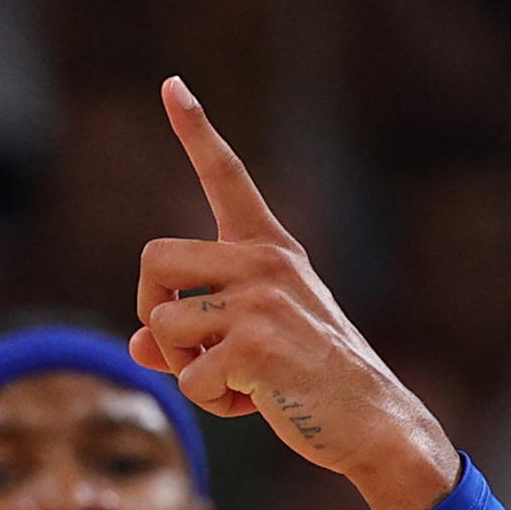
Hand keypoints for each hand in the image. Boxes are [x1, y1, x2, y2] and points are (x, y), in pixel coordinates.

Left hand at [132, 77, 460, 509]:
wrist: (374, 423)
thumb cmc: (315, 385)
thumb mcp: (253, 347)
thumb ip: (193, 337)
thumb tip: (135, 344)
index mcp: (270, 250)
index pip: (226, 177)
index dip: (195, 130)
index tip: (171, 86)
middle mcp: (264, 262)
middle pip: (153, 259)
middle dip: (152, 312)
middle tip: (189, 351)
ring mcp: (261, 299)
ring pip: (163, 325)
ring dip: (184, 369)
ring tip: (236, 384)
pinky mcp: (256, 344)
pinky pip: (190, 377)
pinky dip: (212, 402)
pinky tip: (254, 403)